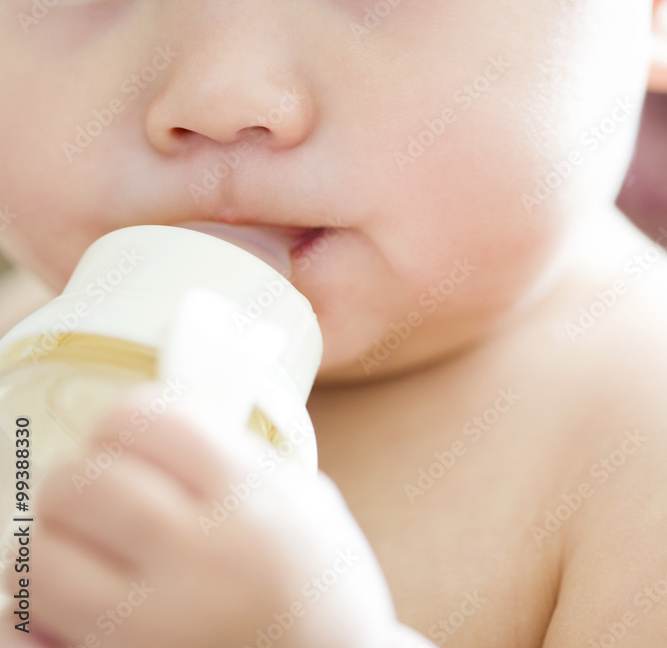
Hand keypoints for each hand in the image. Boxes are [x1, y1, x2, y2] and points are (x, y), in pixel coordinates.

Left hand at [0, 381, 398, 647]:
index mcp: (251, 496)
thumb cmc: (323, 592)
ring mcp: (160, 627)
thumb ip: (235, 458)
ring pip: (43, 558)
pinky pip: (28, 636)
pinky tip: (55, 606)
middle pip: (84, 483)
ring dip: (45, 544)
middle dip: (73, 479)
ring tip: (70, 549)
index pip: (149, 420)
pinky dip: (26, 615)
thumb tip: (153, 423)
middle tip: (87, 494)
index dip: (123, 419)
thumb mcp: (304, 501)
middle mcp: (203, 556)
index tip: (122, 434)